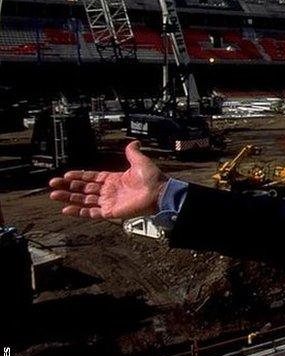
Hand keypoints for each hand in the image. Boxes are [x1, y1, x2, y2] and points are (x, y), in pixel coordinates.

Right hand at [49, 141, 168, 218]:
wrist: (160, 192)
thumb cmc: (153, 178)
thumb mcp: (140, 161)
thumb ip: (133, 152)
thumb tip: (134, 142)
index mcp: (114, 179)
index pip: (92, 178)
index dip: (79, 176)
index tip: (66, 174)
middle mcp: (109, 191)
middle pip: (84, 189)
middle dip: (68, 186)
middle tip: (53, 184)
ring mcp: (109, 202)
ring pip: (84, 200)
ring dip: (69, 198)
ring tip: (54, 195)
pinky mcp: (110, 212)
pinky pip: (91, 213)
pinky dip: (78, 212)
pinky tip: (66, 209)